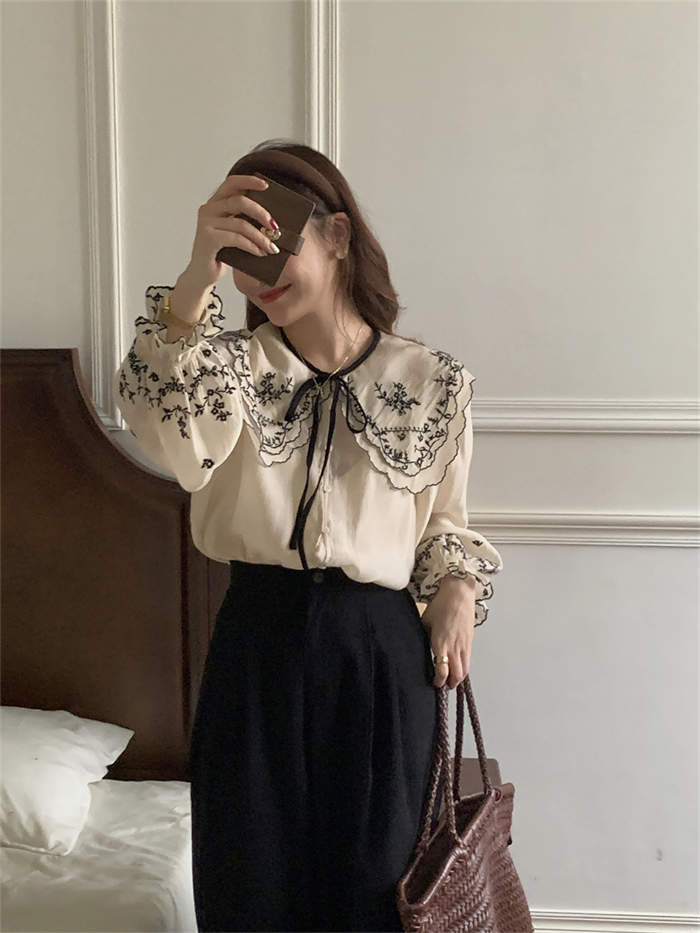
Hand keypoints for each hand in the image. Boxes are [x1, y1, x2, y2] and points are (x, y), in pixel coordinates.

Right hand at [185, 172, 280, 289]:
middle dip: (261, 213)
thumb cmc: (222, 253)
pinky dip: (252, 246)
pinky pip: (236, 239)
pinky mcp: (208, 239)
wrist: (203, 275)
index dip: (249, 181)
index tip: (267, 186)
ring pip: (240, 223)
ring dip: (260, 237)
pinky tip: (260, 253)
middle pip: (239, 201)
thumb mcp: (234, 233)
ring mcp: (206, 223)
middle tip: (274, 227)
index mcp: (215, 203)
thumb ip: (244, 220)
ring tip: (271, 247)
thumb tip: (272, 222)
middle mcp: (208, 209)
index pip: (231, 183)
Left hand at [421, 574, 476, 688]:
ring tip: (452, 681)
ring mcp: (464, 644)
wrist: (459, 594)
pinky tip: (458, 668)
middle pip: (456, 674)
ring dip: (459, 678)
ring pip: (465, 669)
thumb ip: (425, 637)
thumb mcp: (425, 621)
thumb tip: (420, 646)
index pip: (442, 670)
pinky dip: (464, 668)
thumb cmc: (440, 605)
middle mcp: (454, 647)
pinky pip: (468, 660)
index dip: (439, 681)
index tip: (435, 683)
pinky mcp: (470, 641)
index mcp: (440, 643)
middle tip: (444, 687)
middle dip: (451, 684)